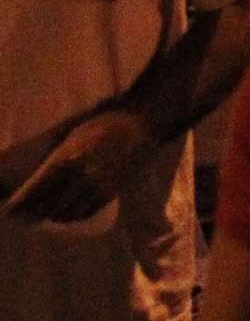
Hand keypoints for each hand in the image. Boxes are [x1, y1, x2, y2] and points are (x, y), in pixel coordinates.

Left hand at [3, 106, 152, 224]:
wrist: (144, 123)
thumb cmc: (106, 122)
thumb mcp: (75, 134)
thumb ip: (58, 156)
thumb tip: (39, 176)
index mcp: (69, 157)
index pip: (38, 188)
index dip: (21, 202)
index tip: (10, 210)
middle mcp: (80, 175)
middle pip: (49, 203)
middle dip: (32, 212)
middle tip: (21, 217)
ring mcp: (97, 185)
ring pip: (67, 211)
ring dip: (51, 216)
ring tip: (41, 217)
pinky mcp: (111, 191)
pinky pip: (86, 211)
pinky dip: (72, 216)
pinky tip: (65, 214)